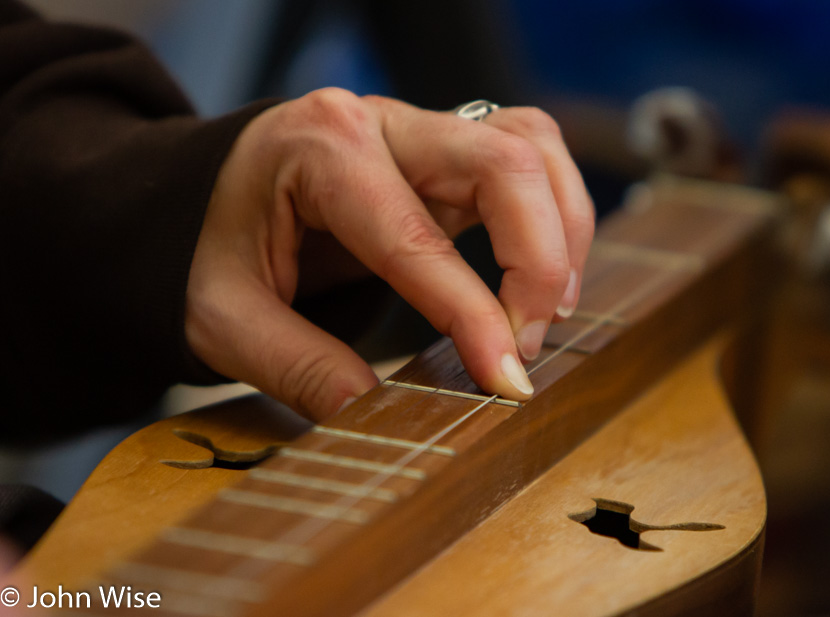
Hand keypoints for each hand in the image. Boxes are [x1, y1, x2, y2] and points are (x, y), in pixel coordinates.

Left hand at [186, 89, 594, 420]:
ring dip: (560, 229)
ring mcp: (419, 127)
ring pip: (530, 146)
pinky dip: (555, 210)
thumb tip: (377, 413)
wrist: (207, 195)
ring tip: (549, 311)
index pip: (417, 236)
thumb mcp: (224, 317)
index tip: (504, 379)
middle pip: (504, 160)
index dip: (472, 313)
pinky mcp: (445, 149)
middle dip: (537, 260)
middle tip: (524, 346)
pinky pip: (527, 154)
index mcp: (320, 150)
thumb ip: (299, 366)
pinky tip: (545, 271)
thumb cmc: (208, 248)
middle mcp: (381, 121)